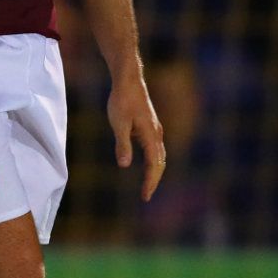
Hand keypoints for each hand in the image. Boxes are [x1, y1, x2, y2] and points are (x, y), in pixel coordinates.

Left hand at [108, 78, 165, 200]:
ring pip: (159, 156)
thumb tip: (124, 165)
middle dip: (153, 180)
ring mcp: (155, 130)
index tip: (145, 196)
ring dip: (154, 171)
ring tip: (147, 185)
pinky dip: (152, 161)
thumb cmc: (121, 101)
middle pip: (159, 163)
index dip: (150, 182)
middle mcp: (157, 134)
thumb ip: (122, 144)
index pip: (153, 165)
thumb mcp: (118, 124)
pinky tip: (146, 165)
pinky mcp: (150, 127)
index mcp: (151, 136)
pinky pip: (155, 149)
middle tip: (146, 196)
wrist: (128, 81)